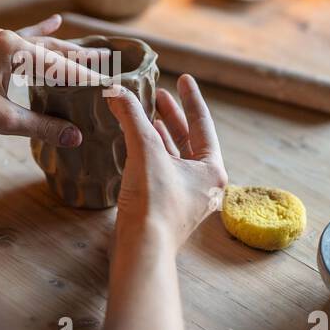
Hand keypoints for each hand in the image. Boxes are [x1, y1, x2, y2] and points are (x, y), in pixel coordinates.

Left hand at [0, 14, 104, 144]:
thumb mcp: (2, 119)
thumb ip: (41, 126)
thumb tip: (76, 137)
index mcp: (14, 49)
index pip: (61, 64)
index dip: (87, 77)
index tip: (112, 85)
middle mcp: (8, 39)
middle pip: (55, 49)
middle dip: (83, 59)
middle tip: (113, 62)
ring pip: (41, 45)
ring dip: (66, 50)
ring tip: (94, 50)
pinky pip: (23, 40)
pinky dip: (40, 34)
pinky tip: (55, 22)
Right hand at [107, 74, 228, 249]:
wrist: (142, 249)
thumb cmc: (153, 203)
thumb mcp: (145, 151)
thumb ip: (132, 117)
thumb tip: (116, 91)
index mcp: (212, 170)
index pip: (203, 124)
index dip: (190, 99)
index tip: (184, 79)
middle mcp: (205, 184)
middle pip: (190, 140)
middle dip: (173, 116)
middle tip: (159, 95)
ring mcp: (187, 198)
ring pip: (176, 157)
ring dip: (160, 135)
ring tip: (146, 116)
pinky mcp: (167, 208)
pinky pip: (163, 171)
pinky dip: (152, 154)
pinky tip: (137, 144)